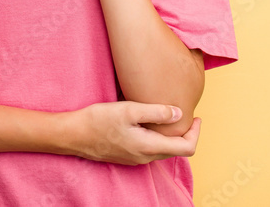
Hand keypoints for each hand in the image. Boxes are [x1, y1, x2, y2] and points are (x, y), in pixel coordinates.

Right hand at [63, 100, 200, 164]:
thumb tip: (179, 114)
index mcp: (149, 147)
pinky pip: (150, 150)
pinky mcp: (126, 156)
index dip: (196, 133)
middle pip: (176, 151)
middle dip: (186, 134)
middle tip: (186, 114)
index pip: (186, 148)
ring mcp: (135, 159)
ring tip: (168, 116)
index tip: (196, 117)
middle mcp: (145, 157)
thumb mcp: (128, 110)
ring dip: (171, 136)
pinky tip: (149, 123)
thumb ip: (156, 112)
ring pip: (162, 150)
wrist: (73, 135)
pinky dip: (157, 138)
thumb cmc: (98, 120)